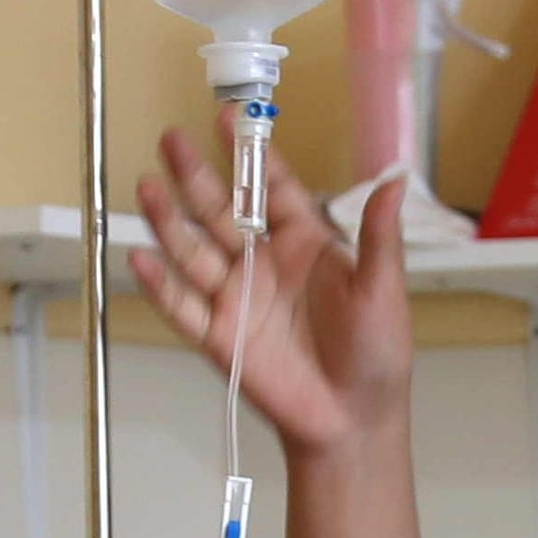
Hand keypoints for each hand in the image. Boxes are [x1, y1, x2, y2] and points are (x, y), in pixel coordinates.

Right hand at [126, 129, 414, 465]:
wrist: (355, 420)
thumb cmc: (376, 354)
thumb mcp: (383, 289)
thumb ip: (379, 236)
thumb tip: (394, 180)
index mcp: (304, 243)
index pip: (271, 189)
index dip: (249, 155)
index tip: (229, 118)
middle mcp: (264, 264)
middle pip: (222, 212)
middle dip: (195, 177)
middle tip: (171, 139)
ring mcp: (238, 299)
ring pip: (194, 251)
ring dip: (170, 221)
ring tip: (148, 187)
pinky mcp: (220, 337)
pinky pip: (184, 307)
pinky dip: (161, 285)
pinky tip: (142, 258)